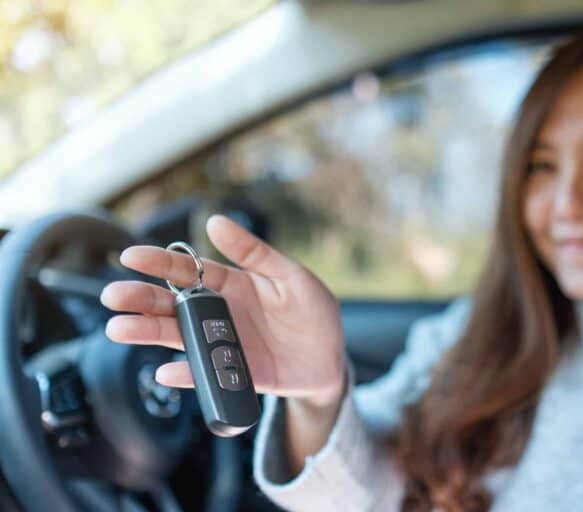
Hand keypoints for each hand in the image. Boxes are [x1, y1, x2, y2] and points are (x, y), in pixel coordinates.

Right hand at [100, 214, 345, 406]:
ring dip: (149, 333)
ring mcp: (225, 345)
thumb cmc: (312, 311)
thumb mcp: (291, 276)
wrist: (331, 357)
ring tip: (120, 328)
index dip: (160, 263)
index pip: (189, 271)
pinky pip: (206, 375)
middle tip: (115, 296)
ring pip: (180, 337)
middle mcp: (220, 314)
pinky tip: (166, 371)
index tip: (130, 256)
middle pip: (173, 305)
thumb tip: (215, 221)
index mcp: (232, 285)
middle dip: (142, 299)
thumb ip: (255, 252)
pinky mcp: (235, 374)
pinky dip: (186, 374)